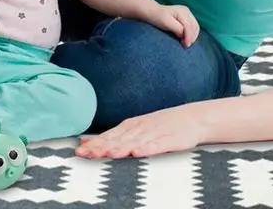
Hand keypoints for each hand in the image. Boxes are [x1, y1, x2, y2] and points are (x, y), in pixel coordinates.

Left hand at [76, 105, 204, 158]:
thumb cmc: (161, 126)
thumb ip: (113, 137)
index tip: (80, 151)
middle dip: (102, 147)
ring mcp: (154, 133)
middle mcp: (139, 128)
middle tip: (88, 153)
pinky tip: (138, 152)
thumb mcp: (135, 129)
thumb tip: (86, 141)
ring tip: (108, 153)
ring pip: (135, 142)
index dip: (94, 144)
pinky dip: (147, 148)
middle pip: (118, 139)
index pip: (109, 136)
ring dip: (121, 147)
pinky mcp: (170, 139)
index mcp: (130, 126)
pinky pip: (157, 145)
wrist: (192, 118)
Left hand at [147, 3, 198, 46]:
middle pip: (194, 27)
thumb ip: (176, 28)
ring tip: (185, 43)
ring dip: (192, 37)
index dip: (188, 36)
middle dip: (191, 37)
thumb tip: (183, 34)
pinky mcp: (187, 19)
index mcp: (182, 11)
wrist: (153, 12)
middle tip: (185, 46)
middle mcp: (187, 11)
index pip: (189, 26)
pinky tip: (186, 39)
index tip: (185, 45)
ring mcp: (188, 14)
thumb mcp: (165, 22)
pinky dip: (191, 35)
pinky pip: (193, 28)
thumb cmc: (158, 17)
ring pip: (195, 28)